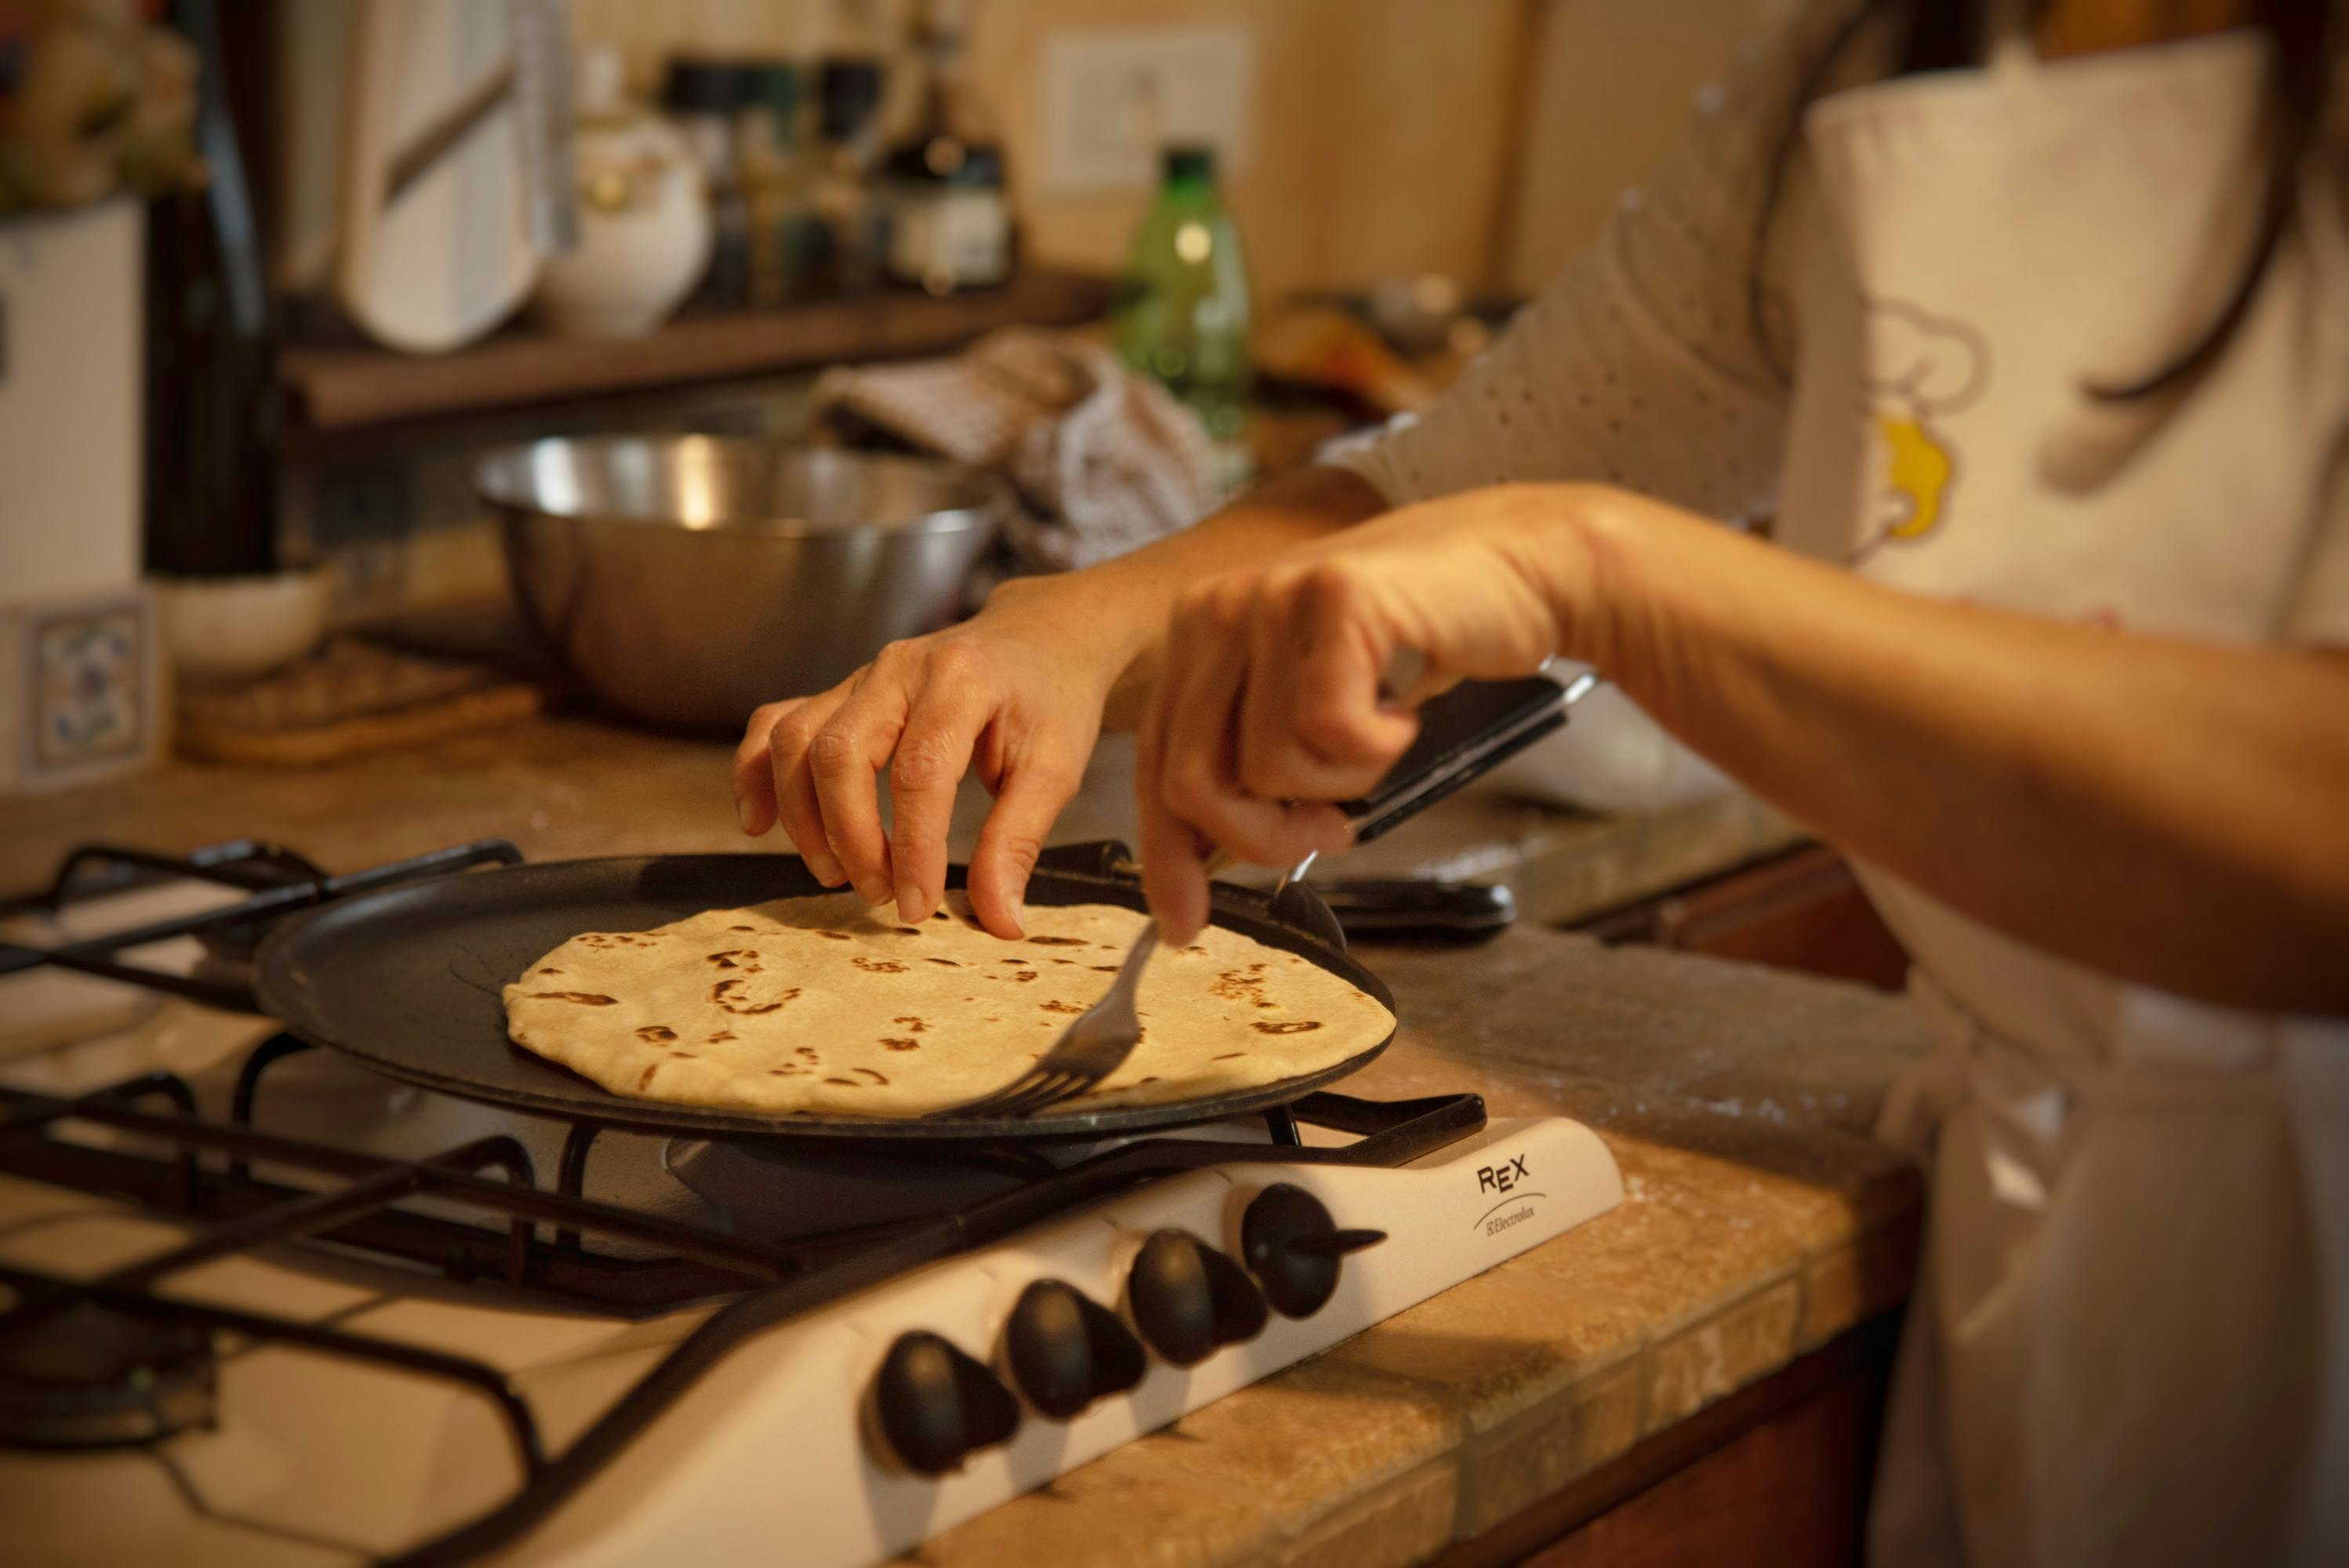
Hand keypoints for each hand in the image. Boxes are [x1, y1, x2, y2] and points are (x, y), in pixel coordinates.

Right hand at [733, 577, 1127, 937]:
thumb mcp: (1054, 769)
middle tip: (880, 893)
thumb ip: (1019, 842)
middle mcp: (900, 669)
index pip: (918, 770)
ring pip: (795, 739)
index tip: (917, 907)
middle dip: (851, 837)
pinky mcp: (840, 693)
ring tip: (837, 873)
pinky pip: (775, 723)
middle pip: (840, 752)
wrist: (1042, 639)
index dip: (912, 847)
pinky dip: (756, 773)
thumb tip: (998, 923)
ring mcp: (861, 676)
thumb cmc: (1049, 702)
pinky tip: (761, 824)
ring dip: (805, 818)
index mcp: (961, 680)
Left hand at [1136, 484, 1616, 942]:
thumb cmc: (1417, 644)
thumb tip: (1197, 864)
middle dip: (1265, 837)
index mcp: (1197, 633)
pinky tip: (1403, 710)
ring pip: (1268, 767)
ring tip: (1380, 735)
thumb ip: (1247, 763)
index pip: (1155, 765)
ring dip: (1340, 782)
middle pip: (1196, 782)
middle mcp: (1216, 607)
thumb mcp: (1308, 705)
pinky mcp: (1334, 598)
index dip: (1168, 856)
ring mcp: (1271, 597)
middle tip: (1332, 830)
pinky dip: (1378, 747)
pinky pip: (1330, 730)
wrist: (1518, 569)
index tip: (1185, 922)